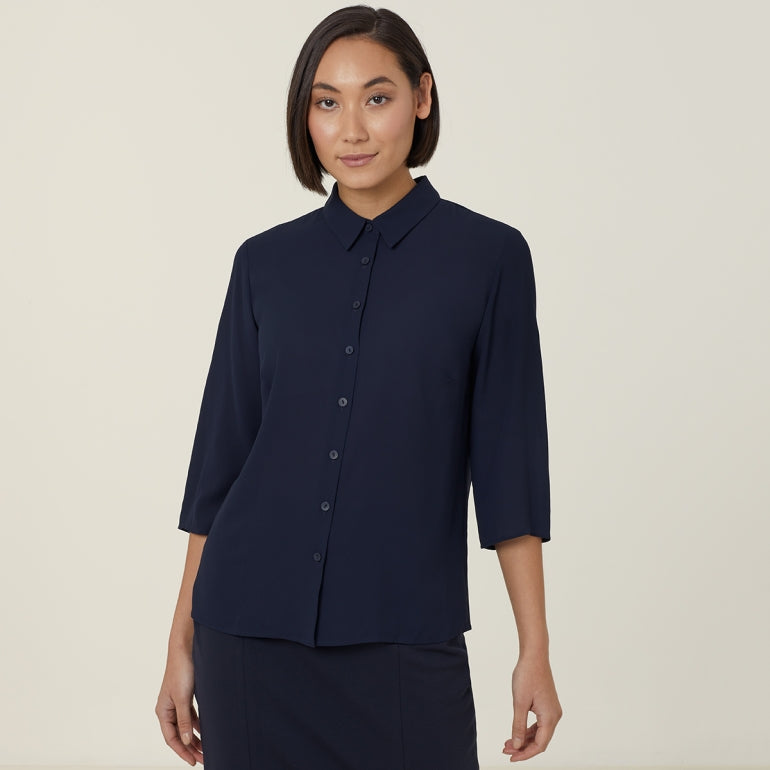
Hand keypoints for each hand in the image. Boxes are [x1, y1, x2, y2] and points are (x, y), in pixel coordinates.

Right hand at [155, 647, 203, 765]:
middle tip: (203, 758)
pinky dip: (198, 725)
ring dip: (195, 738)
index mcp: (163, 711)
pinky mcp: (186, 696)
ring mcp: (177, 702)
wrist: (186, 648)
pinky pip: (191, 716)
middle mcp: (168, 709)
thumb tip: (186, 741)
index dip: (182, 751)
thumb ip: (184, 720)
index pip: (171, 738)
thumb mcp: (183, 698)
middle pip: (179, 734)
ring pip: (186, 726)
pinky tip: (205, 731)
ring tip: (206, 749)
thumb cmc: (181, 670)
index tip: (193, 761)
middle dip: (190, 747)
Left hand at [502, 652, 561, 761]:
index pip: (540, 744)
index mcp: (550, 717)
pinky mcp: (547, 705)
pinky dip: (527, 729)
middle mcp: (554, 715)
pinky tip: (516, 732)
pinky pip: (538, 723)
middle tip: (506, 750)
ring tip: (508, 743)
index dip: (525, 753)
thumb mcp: (519, 702)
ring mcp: (551, 710)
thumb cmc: (528, 675)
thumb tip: (516, 744)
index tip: (511, 757)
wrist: (534, 655)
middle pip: (540, 740)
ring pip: (538, 732)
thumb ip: (518, 725)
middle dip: (523, 747)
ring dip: (524, 738)